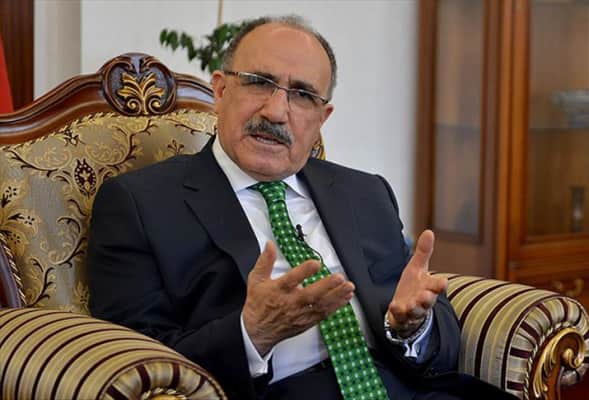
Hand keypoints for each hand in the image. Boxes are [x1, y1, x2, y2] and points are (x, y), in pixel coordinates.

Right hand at [243, 241, 354, 355]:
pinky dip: (336, 306)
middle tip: (338, 277)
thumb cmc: (258, 304)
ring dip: (336, 296)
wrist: (257, 331)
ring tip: (348, 287)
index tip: (315, 263)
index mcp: (277, 291)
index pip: (291, 280)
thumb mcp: (256, 279)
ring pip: (320, 305)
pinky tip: (345, 298)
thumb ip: (265, 261)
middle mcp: (290, 303)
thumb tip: (270, 245)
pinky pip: (323, 314)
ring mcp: (299, 314)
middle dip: (326, 286)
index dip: (304, 271)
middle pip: (310, 295)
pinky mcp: (306, 322)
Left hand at [387, 230, 446, 336]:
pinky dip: (398, 312)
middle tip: (425, 295)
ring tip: (412, 304)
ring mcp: (413, 309)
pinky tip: (394, 306)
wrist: (404, 308)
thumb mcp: (417, 267)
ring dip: (415, 307)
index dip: (440, 284)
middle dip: (427, 298)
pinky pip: (401, 316)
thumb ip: (423, 252)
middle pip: (428, 300)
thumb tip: (429, 231)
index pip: (437, 285)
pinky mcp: (402, 317)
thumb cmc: (414, 286)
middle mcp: (423, 299)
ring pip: (416, 310)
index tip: (443, 282)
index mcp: (429, 286)